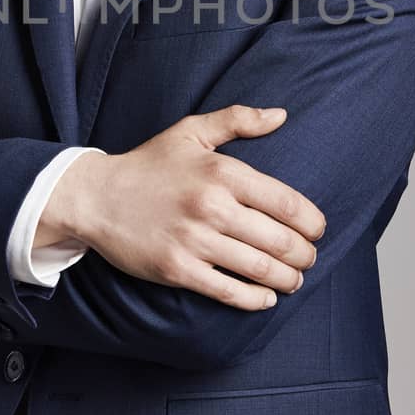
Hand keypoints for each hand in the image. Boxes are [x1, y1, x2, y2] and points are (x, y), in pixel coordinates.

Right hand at [42, 106, 325, 309]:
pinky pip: (228, 291)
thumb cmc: (148, 164)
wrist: (96, 196)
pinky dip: (255, 299)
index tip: (318, 230)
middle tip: (309, 259)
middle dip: (304, 255)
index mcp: (222, 172)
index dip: (312, 222)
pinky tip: (266, 298)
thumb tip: (281, 115)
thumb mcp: (191, 131)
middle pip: (280, 240)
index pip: (286, 203)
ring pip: (259, 269)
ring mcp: (194, 240)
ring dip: (287, 279)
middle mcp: (212, 206)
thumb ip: (238, 119)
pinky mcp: (178, 269)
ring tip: (294, 280)